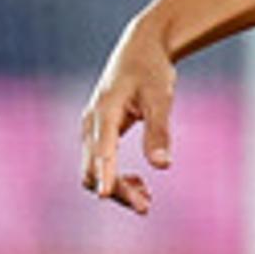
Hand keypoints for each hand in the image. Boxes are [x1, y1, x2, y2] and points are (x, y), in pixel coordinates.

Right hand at [76, 13, 179, 214]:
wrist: (141, 47)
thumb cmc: (152, 70)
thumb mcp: (161, 98)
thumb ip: (160, 131)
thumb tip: (163, 166)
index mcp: (105, 111)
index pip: (102, 150)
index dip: (104, 173)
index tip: (105, 195)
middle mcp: (91, 122)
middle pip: (92, 167)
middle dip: (115, 189)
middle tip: (146, 207)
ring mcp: (91, 128)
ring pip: (92, 169)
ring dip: (115, 187)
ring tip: (146, 200)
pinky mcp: (97, 131)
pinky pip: (99, 162)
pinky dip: (114, 177)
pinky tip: (140, 183)